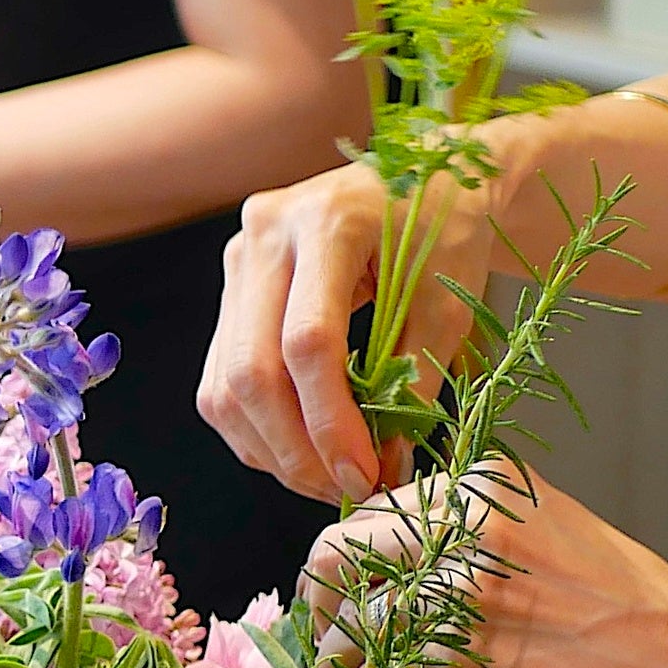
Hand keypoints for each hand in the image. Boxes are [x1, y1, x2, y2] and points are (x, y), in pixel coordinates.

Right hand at [201, 158, 508, 502]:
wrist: (426, 177)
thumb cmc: (446, 232)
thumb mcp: (446, 304)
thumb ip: (411, 385)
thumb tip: (380, 469)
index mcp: (325, 222)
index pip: (307, 343)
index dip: (331, 422)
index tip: (366, 473)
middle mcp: (262, 234)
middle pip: (250, 370)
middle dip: (295, 449)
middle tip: (344, 490)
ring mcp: (237, 260)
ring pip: (223, 384)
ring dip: (271, 449)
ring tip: (325, 479)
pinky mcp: (232, 289)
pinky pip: (221, 379)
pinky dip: (256, 428)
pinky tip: (300, 449)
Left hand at [303, 464, 667, 667]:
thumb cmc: (634, 617)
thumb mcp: (546, 544)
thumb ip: (472, 549)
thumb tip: (397, 587)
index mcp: (484, 484)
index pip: (377, 512)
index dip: (354, 567)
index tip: (348, 604)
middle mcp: (462, 516)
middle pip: (341, 548)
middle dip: (320, 601)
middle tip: (324, 646)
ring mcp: (457, 577)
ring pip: (347, 610)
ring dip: (333, 656)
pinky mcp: (459, 642)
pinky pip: (378, 664)